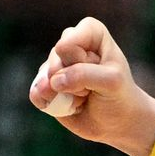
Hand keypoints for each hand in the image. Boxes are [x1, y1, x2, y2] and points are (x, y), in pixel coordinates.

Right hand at [26, 16, 154, 155]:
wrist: (117, 123)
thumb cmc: (119, 96)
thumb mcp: (113, 82)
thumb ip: (84, 75)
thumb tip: (53, 81)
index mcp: (91, 32)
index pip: (69, 41)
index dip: (82, 59)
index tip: (102, 68)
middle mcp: (70, 43)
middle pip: (56, 58)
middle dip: (74, 78)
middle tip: (93, 86)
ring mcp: (56, 64)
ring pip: (45, 76)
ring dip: (65, 94)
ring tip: (84, 96)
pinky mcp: (45, 84)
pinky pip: (36, 93)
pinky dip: (52, 104)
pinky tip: (70, 105)